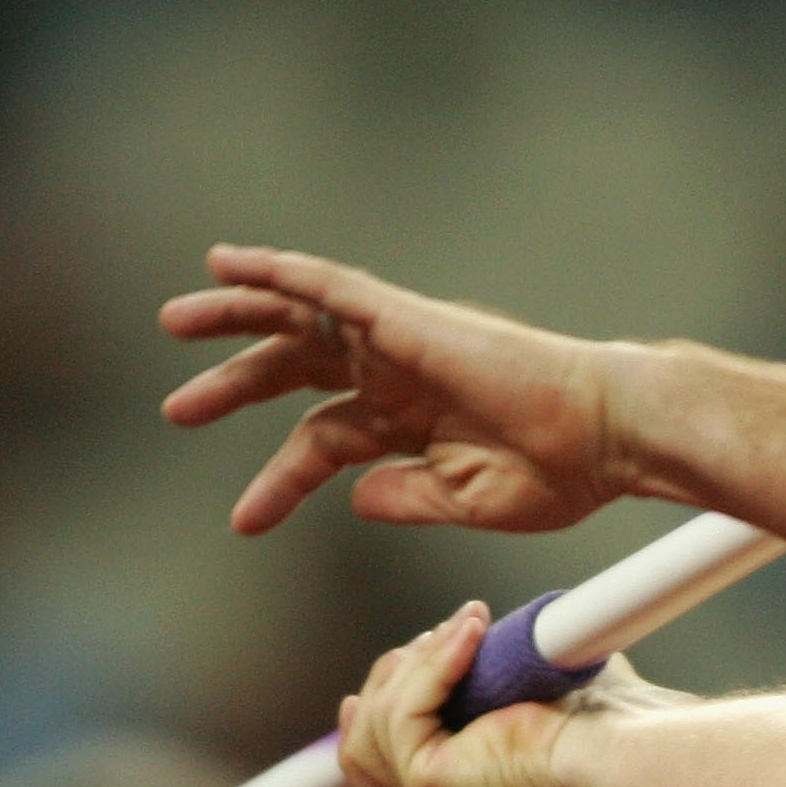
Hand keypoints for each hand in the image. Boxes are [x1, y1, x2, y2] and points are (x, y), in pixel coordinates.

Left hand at [161, 246, 647, 536]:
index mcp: (415, 422)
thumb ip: (406, 497)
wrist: (609, 437)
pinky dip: (279, 272)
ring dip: (237, 313)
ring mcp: (401, 341)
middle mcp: (401, 375)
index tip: (244, 522)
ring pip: (300, 316)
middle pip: (300, 367)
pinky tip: (230, 264)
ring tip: (176, 321)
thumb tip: (354, 496)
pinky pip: (328, 285)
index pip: (327, 440)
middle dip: (236, 384)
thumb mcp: (468, 501)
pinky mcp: (406, 319)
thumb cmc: (562, 472)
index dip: (281, 481)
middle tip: (180, 410)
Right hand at [337, 604, 668, 786]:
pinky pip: (403, 712)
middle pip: (365, 749)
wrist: (627, 745)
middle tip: (437, 638)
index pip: (383, 775)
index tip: (358, 695)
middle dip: (392, 682)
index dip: (366, 729)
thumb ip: (498, 681)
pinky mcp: (431, 785)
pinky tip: (469, 634)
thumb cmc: (610, 724)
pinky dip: (432, 666)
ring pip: (378, 723)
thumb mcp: (537, 694)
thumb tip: (491, 645)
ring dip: (417, 664)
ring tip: (466, 630)